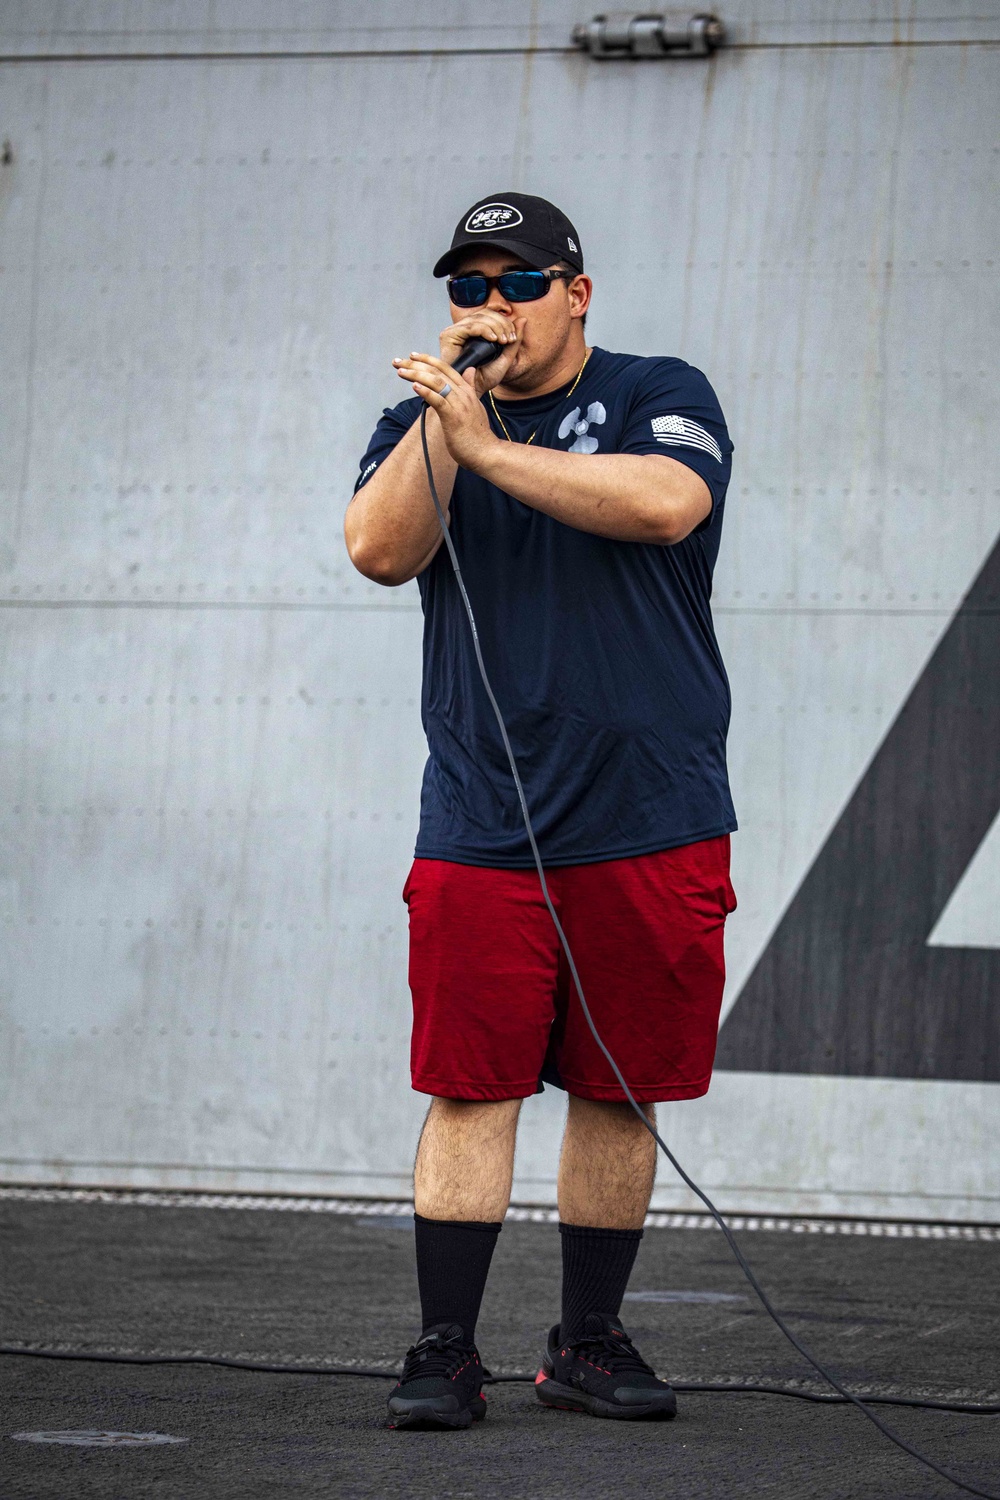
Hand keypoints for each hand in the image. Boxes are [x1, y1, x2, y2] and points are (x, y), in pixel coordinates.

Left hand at [392, 350, 498, 471]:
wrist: (486, 452)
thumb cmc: (477, 434)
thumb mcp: (475, 406)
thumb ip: (470, 387)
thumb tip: (470, 371)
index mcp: (466, 390)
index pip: (446, 368)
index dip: (428, 360)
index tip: (413, 356)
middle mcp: (463, 394)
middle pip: (437, 371)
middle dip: (415, 364)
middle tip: (398, 361)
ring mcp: (459, 405)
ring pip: (436, 382)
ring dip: (416, 375)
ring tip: (401, 372)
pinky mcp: (453, 417)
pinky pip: (438, 400)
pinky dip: (425, 392)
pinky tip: (414, 386)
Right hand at [439, 313, 523, 395]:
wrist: (472, 391)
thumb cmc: (484, 378)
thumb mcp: (505, 358)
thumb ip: (514, 341)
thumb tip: (523, 319)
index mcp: (475, 330)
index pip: (490, 315)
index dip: (504, 321)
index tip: (513, 338)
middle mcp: (464, 328)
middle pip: (485, 313)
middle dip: (502, 324)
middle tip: (510, 339)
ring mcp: (455, 331)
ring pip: (479, 318)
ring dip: (496, 327)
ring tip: (503, 341)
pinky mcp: (448, 336)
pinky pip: (469, 326)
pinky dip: (484, 330)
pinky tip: (493, 339)